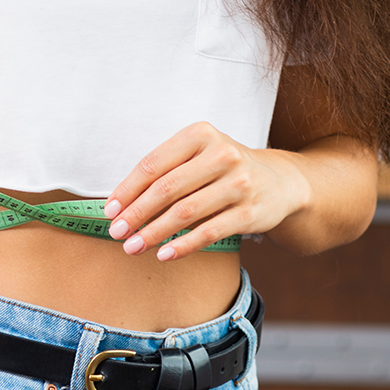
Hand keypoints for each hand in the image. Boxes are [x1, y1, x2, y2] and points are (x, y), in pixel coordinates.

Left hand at [101, 121, 311, 261]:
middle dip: (136, 214)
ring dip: (153, 233)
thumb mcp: (198, 154)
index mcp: (200, 134)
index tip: (109, 210)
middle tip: (116, 232)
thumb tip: (121, 204)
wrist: (281, 182)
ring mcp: (239, 184)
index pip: (153, 164)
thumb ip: (166, 171)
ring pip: (185, 213)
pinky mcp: (250, 212)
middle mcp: (222, 155)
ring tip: (133, 246)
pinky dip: (183, 246)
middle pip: (166, 189)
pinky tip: (163, 254)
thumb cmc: (224, 168)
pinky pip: (209, 233)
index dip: (127, 190)